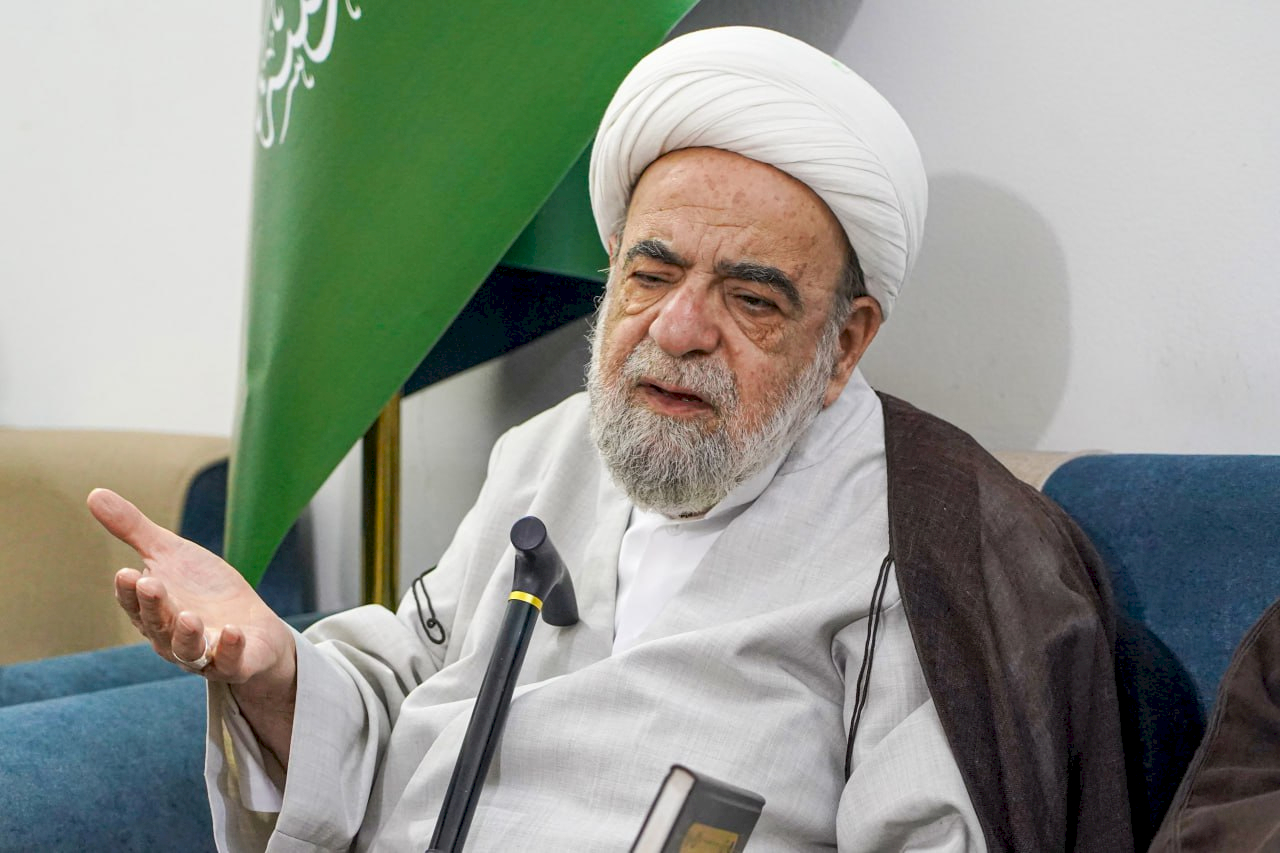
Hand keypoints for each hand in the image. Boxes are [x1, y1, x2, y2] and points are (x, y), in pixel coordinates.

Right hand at [88, 488, 297, 760]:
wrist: (254, 630)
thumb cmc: (205, 591)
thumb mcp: (172, 556)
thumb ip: (134, 530)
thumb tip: (94, 494)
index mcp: (154, 613)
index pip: (136, 604)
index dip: (130, 592)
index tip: (126, 573)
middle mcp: (173, 638)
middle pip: (158, 625)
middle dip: (153, 606)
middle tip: (149, 582)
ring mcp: (205, 654)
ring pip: (188, 650)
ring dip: (186, 634)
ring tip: (188, 615)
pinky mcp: (237, 663)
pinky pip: (231, 662)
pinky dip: (230, 649)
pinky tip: (233, 631)